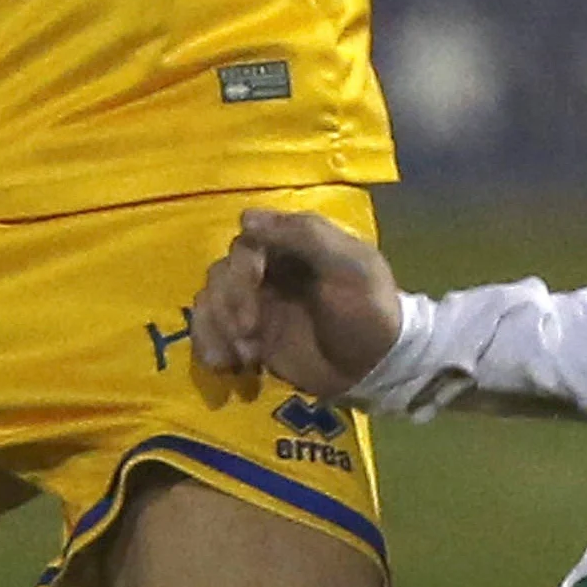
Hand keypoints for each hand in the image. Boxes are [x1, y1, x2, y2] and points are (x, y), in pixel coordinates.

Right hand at [188, 208, 403, 398]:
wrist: (378, 368)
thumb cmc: (369, 311)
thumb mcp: (351, 266)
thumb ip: (306, 235)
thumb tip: (247, 219)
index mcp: (291, 245)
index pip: (247, 240)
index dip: (243, 263)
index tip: (255, 282)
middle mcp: (268, 270)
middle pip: (222, 272)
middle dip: (230, 303)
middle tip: (250, 333)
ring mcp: (255, 305)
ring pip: (210, 300)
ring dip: (218, 327)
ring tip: (246, 356)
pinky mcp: (248, 337)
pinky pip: (209, 330)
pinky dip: (208, 344)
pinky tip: (225, 366)